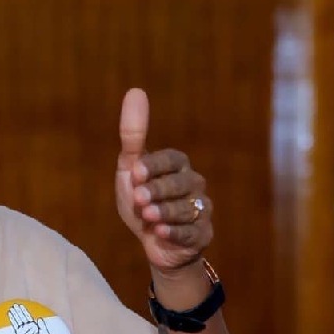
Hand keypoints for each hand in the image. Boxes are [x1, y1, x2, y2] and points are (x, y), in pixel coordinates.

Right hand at [8, 303, 51, 333]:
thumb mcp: (45, 332)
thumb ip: (42, 325)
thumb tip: (39, 318)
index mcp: (34, 325)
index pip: (27, 316)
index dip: (24, 311)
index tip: (20, 306)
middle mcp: (27, 327)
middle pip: (22, 317)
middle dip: (18, 311)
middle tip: (14, 305)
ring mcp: (23, 331)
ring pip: (18, 320)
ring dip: (14, 315)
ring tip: (11, 309)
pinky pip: (15, 327)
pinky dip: (13, 321)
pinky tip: (10, 316)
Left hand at [115, 88, 211, 270]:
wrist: (152, 242)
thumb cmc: (141, 201)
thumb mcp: (130, 170)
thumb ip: (133, 135)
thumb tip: (135, 91)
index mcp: (177, 166)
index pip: (172, 159)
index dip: (154, 166)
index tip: (135, 173)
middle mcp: (194, 184)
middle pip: (181, 183)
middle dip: (158, 191)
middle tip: (139, 199)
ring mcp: (201, 210)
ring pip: (187, 209)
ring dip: (165, 212)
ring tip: (148, 217)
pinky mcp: (202, 235)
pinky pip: (192, 233)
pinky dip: (175, 233)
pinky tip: (160, 233)